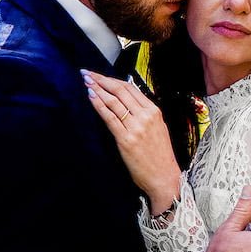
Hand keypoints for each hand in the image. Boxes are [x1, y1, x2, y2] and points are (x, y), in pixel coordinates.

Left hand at [81, 69, 181, 210]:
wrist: (164, 177)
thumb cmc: (159, 155)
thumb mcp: (157, 128)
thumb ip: (144, 114)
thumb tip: (126, 99)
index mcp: (154, 111)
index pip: (130, 88)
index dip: (112, 80)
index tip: (99, 75)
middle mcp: (146, 116)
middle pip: (120, 91)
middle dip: (101, 80)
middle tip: (87, 73)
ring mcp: (136, 127)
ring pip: (114, 101)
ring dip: (97, 89)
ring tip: (86, 81)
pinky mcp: (126, 139)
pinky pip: (109, 117)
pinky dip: (98, 105)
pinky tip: (91, 97)